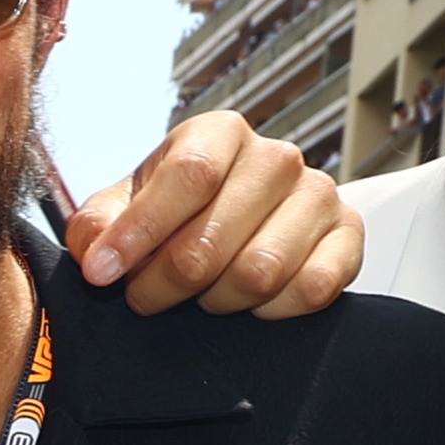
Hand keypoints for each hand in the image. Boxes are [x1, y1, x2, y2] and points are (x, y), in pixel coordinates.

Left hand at [65, 109, 360, 318]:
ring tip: (202, 295)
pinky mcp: (348, 237)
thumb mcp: (123, 209)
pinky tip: (250, 303)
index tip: (104, 273)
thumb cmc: (173, 214)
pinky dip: (272, 311)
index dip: (141, 232)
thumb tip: (96, 257)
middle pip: (213, 239)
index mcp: (219, 134)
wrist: (238, 224)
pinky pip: (311, 289)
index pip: (189, 176)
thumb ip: (97, 227)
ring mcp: (319, 195)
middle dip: (167, 283)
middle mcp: (276, 157)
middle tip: (148, 296)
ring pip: (258, 273)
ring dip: (217, 300)